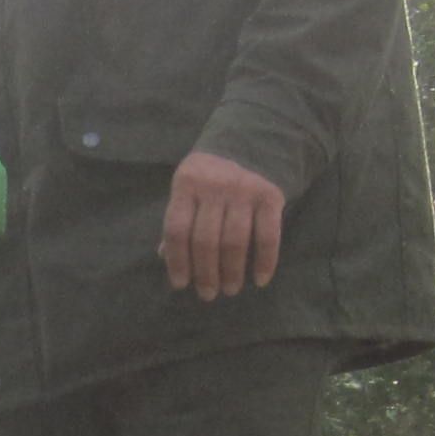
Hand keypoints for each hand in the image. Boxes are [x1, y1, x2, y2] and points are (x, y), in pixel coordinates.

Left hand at [163, 149, 284, 296]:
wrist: (256, 141)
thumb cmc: (214, 177)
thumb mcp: (190, 190)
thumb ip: (180, 220)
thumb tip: (164, 257)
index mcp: (186, 184)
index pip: (177, 229)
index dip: (177, 261)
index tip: (181, 285)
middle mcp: (214, 185)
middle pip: (205, 240)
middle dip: (206, 273)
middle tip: (208, 294)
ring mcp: (243, 190)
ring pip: (234, 241)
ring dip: (232, 272)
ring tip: (230, 289)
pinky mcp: (270, 195)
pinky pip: (267, 236)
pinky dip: (265, 261)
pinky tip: (260, 280)